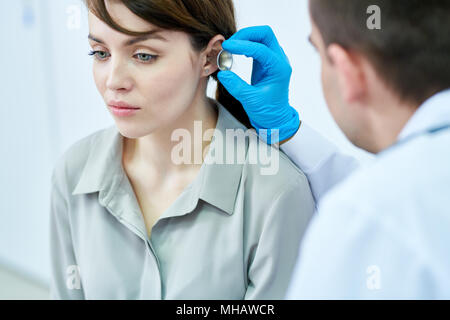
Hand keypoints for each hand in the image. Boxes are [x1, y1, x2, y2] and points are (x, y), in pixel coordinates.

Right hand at [217, 25, 299, 144]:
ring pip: (262, 36)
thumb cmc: (266, 111)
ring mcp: (274, 58)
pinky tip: (237, 51)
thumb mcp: (250, 100)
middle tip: (229, 43)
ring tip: (230, 47)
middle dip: (246, 34)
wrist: (275, 117)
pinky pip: (258, 44)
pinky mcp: (267, 60)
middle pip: (265, 34)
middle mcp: (279, 60)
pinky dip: (246, 44)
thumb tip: (222, 72)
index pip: (261, 49)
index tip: (226, 47)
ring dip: (245, 37)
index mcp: (279, 68)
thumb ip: (236, 86)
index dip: (242, 46)